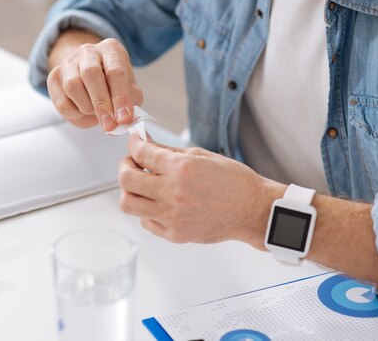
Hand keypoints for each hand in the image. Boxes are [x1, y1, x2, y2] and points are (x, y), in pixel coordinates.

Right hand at [47, 37, 142, 130]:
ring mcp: (68, 62)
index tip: (124, 118)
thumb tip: (126, 117)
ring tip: (96, 113)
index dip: (120, 97)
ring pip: (73, 86)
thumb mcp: (129, 88)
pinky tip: (83, 111)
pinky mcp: (54, 77)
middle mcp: (88, 51)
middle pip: (91, 74)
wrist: (89, 78)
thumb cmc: (112, 83)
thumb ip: (131, 100)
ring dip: (87, 107)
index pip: (115, 71)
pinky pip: (62, 101)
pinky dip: (75, 113)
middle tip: (109, 124)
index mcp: (111, 49)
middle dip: (101, 103)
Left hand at [118, 134, 273, 246]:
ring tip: (142, 184)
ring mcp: (172, 217)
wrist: (252, 210)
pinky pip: (145, 221)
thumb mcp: (201, 156)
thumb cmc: (233, 181)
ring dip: (130, 190)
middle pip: (125, 179)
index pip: (141, 153)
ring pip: (128, 203)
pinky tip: (158, 202)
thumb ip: (169, 151)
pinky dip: (146, 210)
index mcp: (181, 169)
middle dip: (124, 165)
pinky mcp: (174, 234)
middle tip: (132, 162)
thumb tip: (146, 143)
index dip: (133, 144)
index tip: (134, 143)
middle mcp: (173, 193)